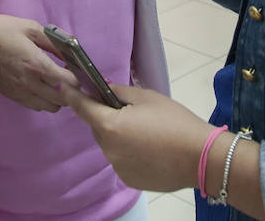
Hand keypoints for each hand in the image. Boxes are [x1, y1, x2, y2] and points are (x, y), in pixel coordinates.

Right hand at [0, 13, 78, 110]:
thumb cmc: (1, 30)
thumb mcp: (31, 28)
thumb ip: (54, 41)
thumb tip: (72, 49)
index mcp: (36, 64)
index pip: (67, 82)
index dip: (78, 78)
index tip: (79, 70)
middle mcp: (29, 82)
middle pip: (62, 99)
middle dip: (72, 90)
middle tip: (71, 77)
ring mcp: (20, 92)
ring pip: (51, 107)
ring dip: (59, 97)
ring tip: (57, 82)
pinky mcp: (12, 96)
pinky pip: (36, 106)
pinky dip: (45, 100)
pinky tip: (43, 86)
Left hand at [64, 83, 215, 192]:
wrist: (201, 157)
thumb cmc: (175, 121)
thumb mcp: (147, 98)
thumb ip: (120, 92)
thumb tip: (104, 90)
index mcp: (110, 125)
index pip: (82, 107)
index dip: (72, 95)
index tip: (62, 85)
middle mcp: (108, 149)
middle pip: (98, 127)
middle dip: (106, 117)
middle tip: (127, 110)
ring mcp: (118, 167)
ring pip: (110, 144)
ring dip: (118, 135)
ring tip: (145, 131)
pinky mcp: (129, 180)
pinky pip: (121, 160)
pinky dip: (128, 152)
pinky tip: (149, 148)